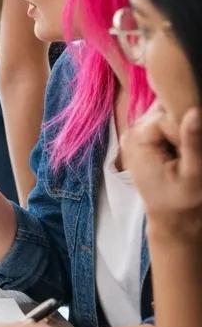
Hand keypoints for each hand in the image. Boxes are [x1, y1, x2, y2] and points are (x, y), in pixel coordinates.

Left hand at [122, 105, 201, 242]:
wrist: (170, 215)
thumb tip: (194, 111)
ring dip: (179, 133)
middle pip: (167, 112)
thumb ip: (193, 141)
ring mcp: (135, 134)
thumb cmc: (182, 198)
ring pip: (168, 117)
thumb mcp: (193, 171)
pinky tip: (176, 154)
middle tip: (185, 156)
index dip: (185, 132)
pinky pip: (165, 126)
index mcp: (138, 138)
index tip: (188, 154)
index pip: (170, 114)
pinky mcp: (142, 138)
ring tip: (180, 156)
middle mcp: (131, 132)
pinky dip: (175, 136)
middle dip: (182, 130)